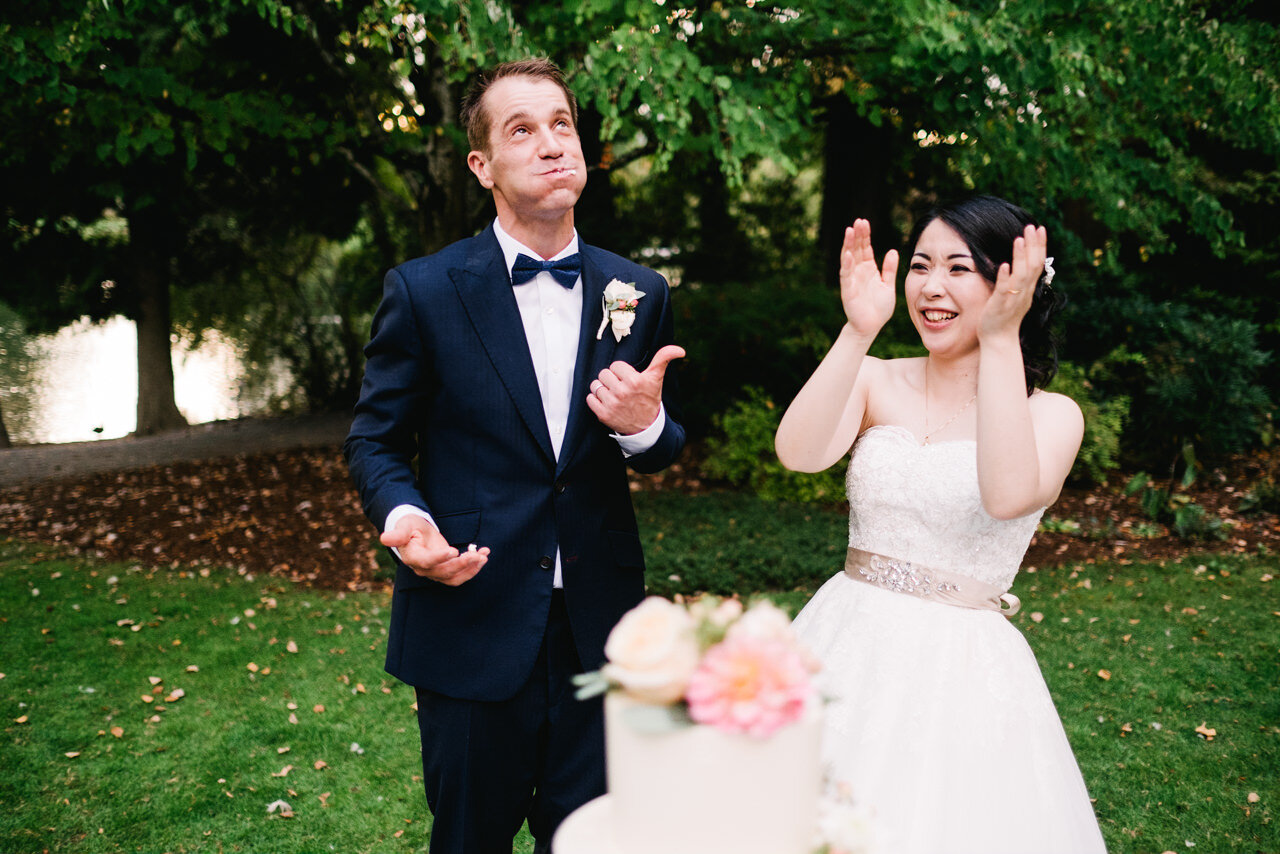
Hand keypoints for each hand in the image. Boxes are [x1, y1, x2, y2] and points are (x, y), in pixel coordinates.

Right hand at [380, 515, 488, 585]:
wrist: (414, 532)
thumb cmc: (409, 526)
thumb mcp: (403, 526)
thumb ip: (398, 533)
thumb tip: (384, 538)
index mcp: (413, 558)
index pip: (427, 562)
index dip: (440, 558)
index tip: (453, 551)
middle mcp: (424, 569)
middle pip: (444, 572)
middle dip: (462, 564)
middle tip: (477, 554)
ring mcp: (435, 572)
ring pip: (455, 578)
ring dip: (471, 569)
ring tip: (483, 556)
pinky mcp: (446, 571)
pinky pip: (461, 575)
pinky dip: (473, 568)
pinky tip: (484, 555)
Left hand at [587, 344, 684, 434]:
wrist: (646, 427)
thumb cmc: (650, 399)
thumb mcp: (657, 379)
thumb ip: (663, 359)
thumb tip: (680, 350)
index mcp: (634, 381)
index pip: (615, 365)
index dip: (621, 372)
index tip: (628, 379)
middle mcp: (622, 392)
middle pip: (604, 373)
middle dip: (611, 379)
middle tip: (620, 387)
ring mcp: (612, 404)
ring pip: (595, 385)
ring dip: (602, 389)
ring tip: (613, 394)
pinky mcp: (603, 415)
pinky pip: (589, 398)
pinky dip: (595, 400)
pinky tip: (607, 402)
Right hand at [840, 219, 897, 338]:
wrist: (871, 326)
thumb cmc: (879, 308)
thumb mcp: (888, 285)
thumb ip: (890, 269)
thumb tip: (892, 250)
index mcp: (869, 269)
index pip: (865, 248)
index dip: (865, 235)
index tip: (864, 222)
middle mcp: (858, 271)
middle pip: (856, 249)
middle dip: (857, 235)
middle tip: (858, 221)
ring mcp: (852, 279)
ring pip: (849, 258)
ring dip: (848, 245)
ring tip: (849, 230)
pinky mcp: (848, 290)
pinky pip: (846, 275)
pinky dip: (847, 264)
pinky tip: (847, 253)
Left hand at [980, 224, 1046, 340]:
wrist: (999, 340)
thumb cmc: (1004, 317)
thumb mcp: (1015, 295)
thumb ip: (1018, 279)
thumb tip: (1016, 263)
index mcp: (1028, 288)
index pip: (1038, 263)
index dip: (1039, 245)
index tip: (1040, 228)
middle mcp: (1024, 292)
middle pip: (1034, 265)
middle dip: (1034, 245)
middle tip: (1034, 226)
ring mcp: (1013, 299)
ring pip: (1021, 275)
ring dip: (1021, 256)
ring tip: (1019, 239)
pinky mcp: (1000, 306)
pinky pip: (1004, 290)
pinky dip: (1005, 277)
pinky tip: (1004, 264)